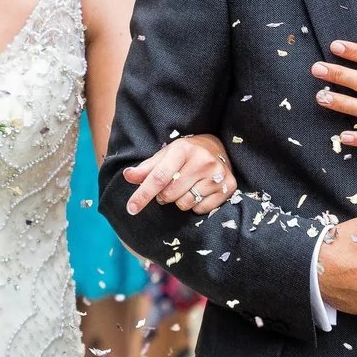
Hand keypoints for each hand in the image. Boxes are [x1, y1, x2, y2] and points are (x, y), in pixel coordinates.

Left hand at [121, 133, 236, 215]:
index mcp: (182, 150)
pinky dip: (196, 206)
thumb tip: (128, 176)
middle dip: (164, 196)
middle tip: (170, 187)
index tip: (131, 208)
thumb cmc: (186, 153)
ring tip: (186, 188)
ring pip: (185, 204)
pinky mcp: (229, 187)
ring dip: (180, 201)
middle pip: (170, 194)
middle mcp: (202, 161)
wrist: (217, 147)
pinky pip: (201, 209)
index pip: (158, 177)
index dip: (143, 194)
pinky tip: (199, 191)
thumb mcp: (165, 155)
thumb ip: (146, 168)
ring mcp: (217, 175)